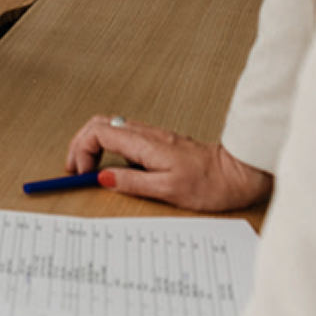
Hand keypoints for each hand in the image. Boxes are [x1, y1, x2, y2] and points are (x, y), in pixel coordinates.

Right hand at [65, 115, 272, 213]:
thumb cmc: (212, 183)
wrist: (241, 173)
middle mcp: (147, 134)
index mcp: (145, 143)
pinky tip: (114, 167)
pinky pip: (125, 138)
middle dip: (80, 145)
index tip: (81, 173)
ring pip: (111, 129)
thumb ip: (132, 182)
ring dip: (93, 146)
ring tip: (88, 168)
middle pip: (99, 125)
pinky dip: (110, 149)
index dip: (81, 151)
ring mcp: (153, 137)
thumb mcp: (169, 190)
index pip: (97, 133)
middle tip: (74, 168)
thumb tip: (104, 178)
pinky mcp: (160, 143)